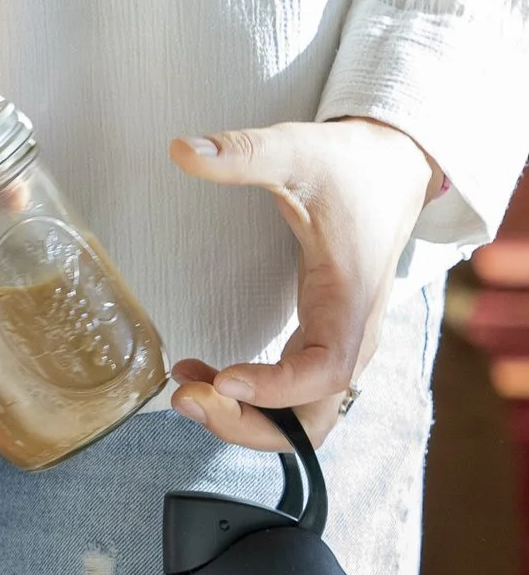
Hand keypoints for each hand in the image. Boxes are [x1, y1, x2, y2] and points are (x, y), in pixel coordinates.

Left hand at [168, 116, 435, 450]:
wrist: (393, 169)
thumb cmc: (351, 167)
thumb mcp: (298, 151)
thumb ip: (245, 153)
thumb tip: (181, 150)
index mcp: (351, 301)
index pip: (325, 372)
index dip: (277, 388)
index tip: (224, 379)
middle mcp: (351, 335)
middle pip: (312, 420)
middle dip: (250, 424)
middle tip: (187, 398)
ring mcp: (339, 341)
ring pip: (300, 416)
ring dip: (243, 417)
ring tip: (184, 390)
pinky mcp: (322, 337)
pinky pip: (290, 392)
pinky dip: (247, 398)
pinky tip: (199, 373)